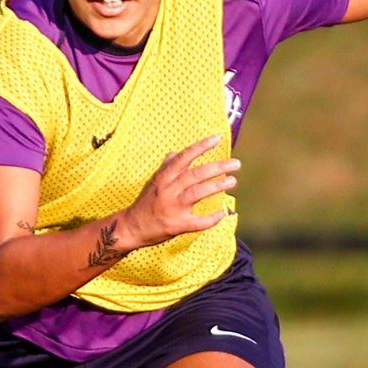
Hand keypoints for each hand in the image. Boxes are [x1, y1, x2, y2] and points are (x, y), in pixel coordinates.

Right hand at [118, 135, 239, 248]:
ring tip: (232, 181)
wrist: (132, 228)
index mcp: (164, 178)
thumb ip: (166, 167)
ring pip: (198, 193)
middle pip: (195, 174)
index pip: (184, 157)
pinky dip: (213, 218)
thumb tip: (174, 153)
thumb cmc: (145, 203)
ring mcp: (173, 207)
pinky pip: (199, 222)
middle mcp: (169, 190)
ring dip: (217, 186)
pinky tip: (224, 213)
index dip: (200, 147)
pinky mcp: (178, 225)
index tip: (217, 139)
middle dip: (217, 168)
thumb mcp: (153, 182)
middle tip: (236, 164)